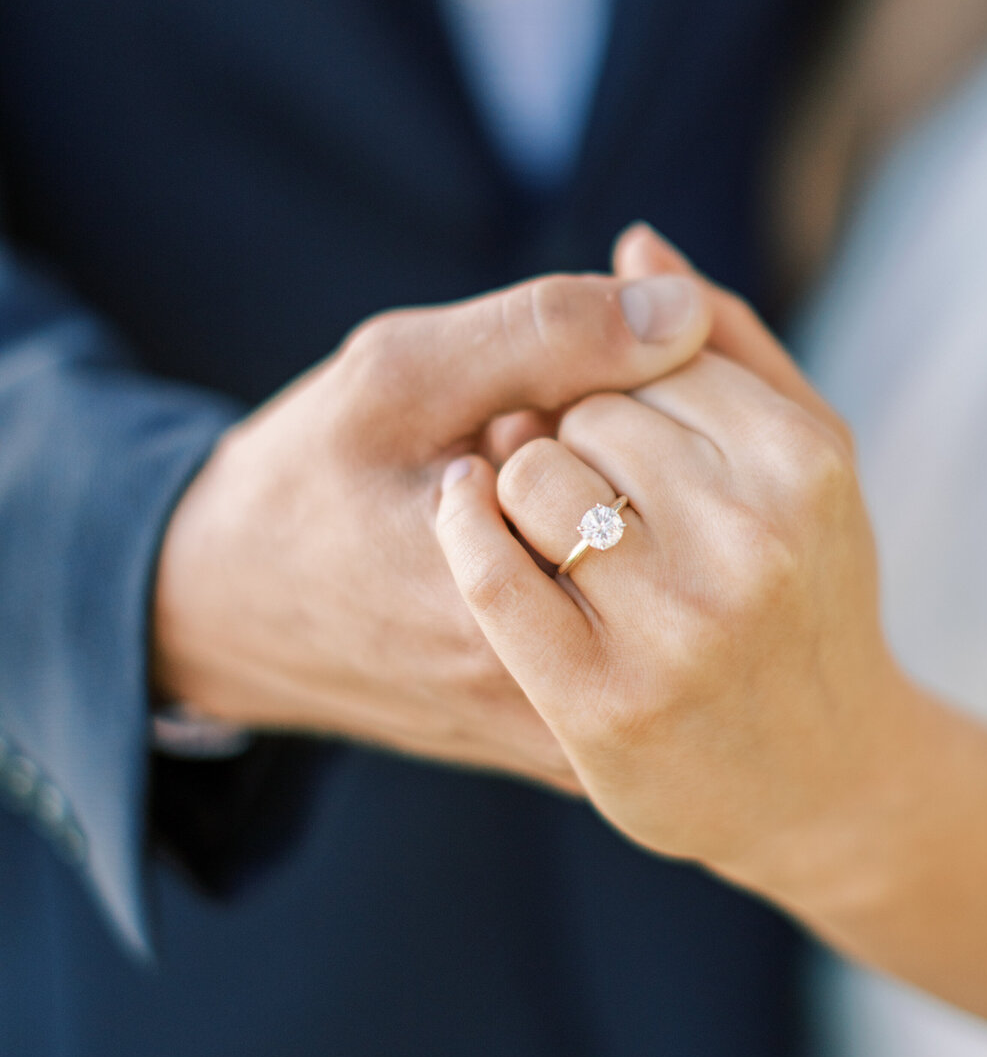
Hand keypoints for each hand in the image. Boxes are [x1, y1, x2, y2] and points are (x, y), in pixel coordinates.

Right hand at [153, 272, 710, 792]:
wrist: (228, 611)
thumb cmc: (305, 481)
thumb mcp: (400, 377)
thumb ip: (548, 334)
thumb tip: (688, 310)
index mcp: (517, 607)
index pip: (671, 459)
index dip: (609, 395)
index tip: (516, 413)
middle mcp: (560, 698)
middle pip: (688, 530)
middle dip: (626, 456)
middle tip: (515, 461)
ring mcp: (572, 735)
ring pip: (676, 581)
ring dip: (623, 513)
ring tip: (520, 511)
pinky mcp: (573, 746)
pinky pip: (651, 634)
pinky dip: (622, 569)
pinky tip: (541, 547)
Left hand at [435, 269, 903, 885]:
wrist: (824, 781)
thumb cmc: (812, 593)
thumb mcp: (808, 459)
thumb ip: (730, 343)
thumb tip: (639, 243)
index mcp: (805, 460)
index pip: (653, 348)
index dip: (618, 377)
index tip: (622, 423)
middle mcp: (753, 539)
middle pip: (590, 409)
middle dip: (572, 431)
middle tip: (594, 486)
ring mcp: (680, 625)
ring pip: (533, 477)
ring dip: (518, 486)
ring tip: (559, 526)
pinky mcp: (604, 703)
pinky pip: (490, 572)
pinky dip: (461, 529)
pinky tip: (464, 520)